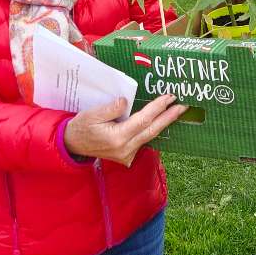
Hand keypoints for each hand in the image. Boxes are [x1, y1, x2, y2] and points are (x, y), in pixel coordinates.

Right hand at [64, 94, 187, 166]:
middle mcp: (125, 149)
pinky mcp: (127, 156)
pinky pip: (143, 141)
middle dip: (169, 117)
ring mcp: (127, 155)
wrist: (73, 145)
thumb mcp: (92, 114)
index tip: (169, 97)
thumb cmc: (82, 127)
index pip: (143, 120)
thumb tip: (126, 102)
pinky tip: (159, 121)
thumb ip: (111, 108)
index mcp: (117, 138)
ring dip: (162, 123)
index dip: (158, 108)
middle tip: (182, 106)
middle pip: (152, 130)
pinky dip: (151, 130)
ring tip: (175, 111)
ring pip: (149, 137)